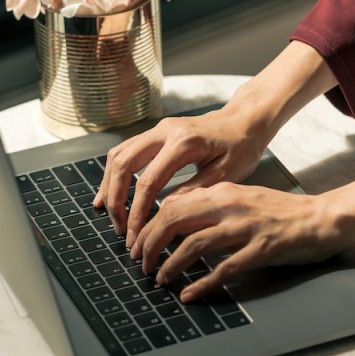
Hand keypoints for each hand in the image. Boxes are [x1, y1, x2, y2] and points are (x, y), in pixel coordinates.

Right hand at [92, 106, 267, 248]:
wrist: (245, 120)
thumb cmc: (241, 146)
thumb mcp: (226, 174)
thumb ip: (194, 191)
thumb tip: (165, 212)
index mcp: (183, 142)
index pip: (148, 181)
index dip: (137, 212)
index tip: (134, 235)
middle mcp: (165, 131)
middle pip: (123, 164)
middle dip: (116, 199)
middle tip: (119, 228)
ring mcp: (158, 129)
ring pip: (118, 154)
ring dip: (110, 185)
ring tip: (109, 213)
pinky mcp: (157, 132)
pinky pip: (126, 150)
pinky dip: (115, 172)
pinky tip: (111, 191)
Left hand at [141, 177, 354, 301]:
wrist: (321, 218)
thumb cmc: (282, 212)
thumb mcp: (243, 198)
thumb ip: (212, 206)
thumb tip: (176, 219)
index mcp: (223, 191)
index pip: (173, 204)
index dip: (149, 226)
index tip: (138, 244)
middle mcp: (230, 205)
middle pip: (175, 220)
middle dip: (150, 244)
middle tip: (141, 263)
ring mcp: (246, 227)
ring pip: (193, 244)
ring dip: (170, 265)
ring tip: (159, 279)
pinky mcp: (261, 249)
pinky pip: (223, 268)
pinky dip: (201, 283)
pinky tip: (189, 294)